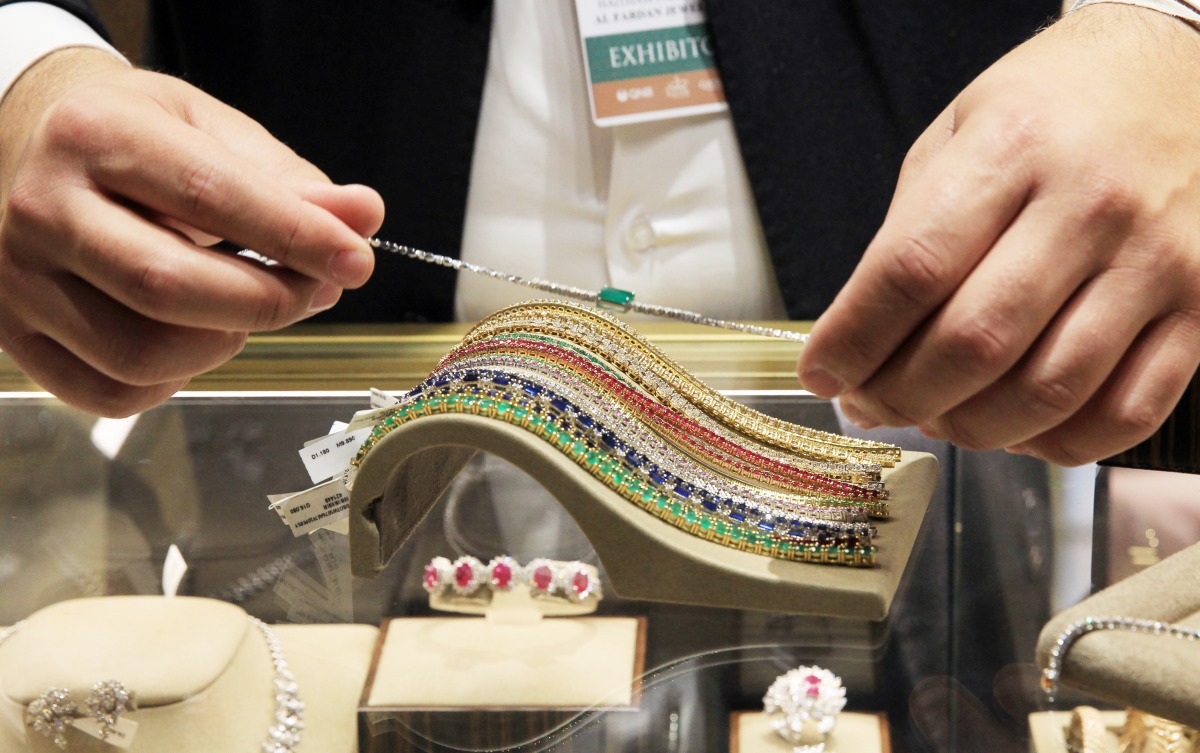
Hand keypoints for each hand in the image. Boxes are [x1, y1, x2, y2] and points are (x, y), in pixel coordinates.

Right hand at [0, 48, 383, 416]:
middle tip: (317, 289)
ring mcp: (17, 279)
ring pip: (141, 354)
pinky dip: (174, 382)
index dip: (296, 236)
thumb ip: (288, 178)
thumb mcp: (209, 129)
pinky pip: (111, 393)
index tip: (356, 259)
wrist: (27, 146)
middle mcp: (42, 208)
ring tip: (248, 306)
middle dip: (270, 300)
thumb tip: (364, 216)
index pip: (209, 196)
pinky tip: (194, 336)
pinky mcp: (14, 335)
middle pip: (171, 286)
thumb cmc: (132, 138)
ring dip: (224, 343)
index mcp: (94, 134)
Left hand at [796, 4, 1199, 465]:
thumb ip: (908, 233)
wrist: (1182, 70)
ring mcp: (1155, 260)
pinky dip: (1059, 443)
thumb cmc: (1053, 107)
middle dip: (899, 398)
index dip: (851, 342)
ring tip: (935, 417)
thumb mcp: (957, 134)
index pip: (910, 271)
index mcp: (1010, 149)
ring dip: (969, 429)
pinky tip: (1016, 429)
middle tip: (870, 405)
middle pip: (972, 344)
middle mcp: (1088, 205)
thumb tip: (857, 341)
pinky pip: (1128, 412)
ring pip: (1046, 392)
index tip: (820, 372)